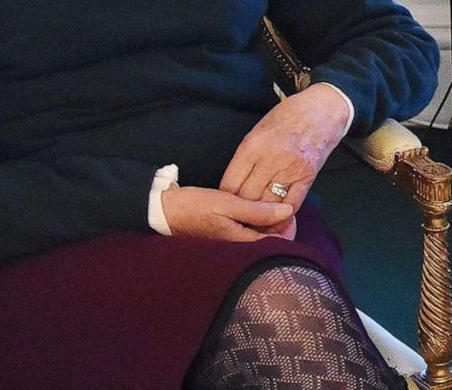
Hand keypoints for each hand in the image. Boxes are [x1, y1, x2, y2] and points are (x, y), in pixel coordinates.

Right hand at [161, 185, 294, 240]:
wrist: (162, 211)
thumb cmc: (193, 206)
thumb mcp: (227, 203)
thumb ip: (258, 211)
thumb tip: (288, 212)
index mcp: (240, 243)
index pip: (277, 244)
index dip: (288, 228)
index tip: (289, 211)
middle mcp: (236, 249)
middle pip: (270, 243)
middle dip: (280, 226)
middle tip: (280, 206)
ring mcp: (229, 245)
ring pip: (259, 239)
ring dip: (268, 225)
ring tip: (269, 206)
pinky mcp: (223, 239)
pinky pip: (247, 235)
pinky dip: (255, 225)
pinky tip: (253, 211)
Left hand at [219, 83, 351, 214]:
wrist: (323, 109)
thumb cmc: (288, 116)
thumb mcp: (258, 130)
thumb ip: (245, 158)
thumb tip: (233, 186)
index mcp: (252, 146)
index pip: (230, 185)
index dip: (225, 199)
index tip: (225, 205)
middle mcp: (270, 159)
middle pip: (247, 198)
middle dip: (240, 211)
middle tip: (238, 218)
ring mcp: (291, 168)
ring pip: (268, 205)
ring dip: (260, 218)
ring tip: (255, 224)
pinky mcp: (308, 176)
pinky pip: (291, 205)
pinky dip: (283, 217)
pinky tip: (277, 220)